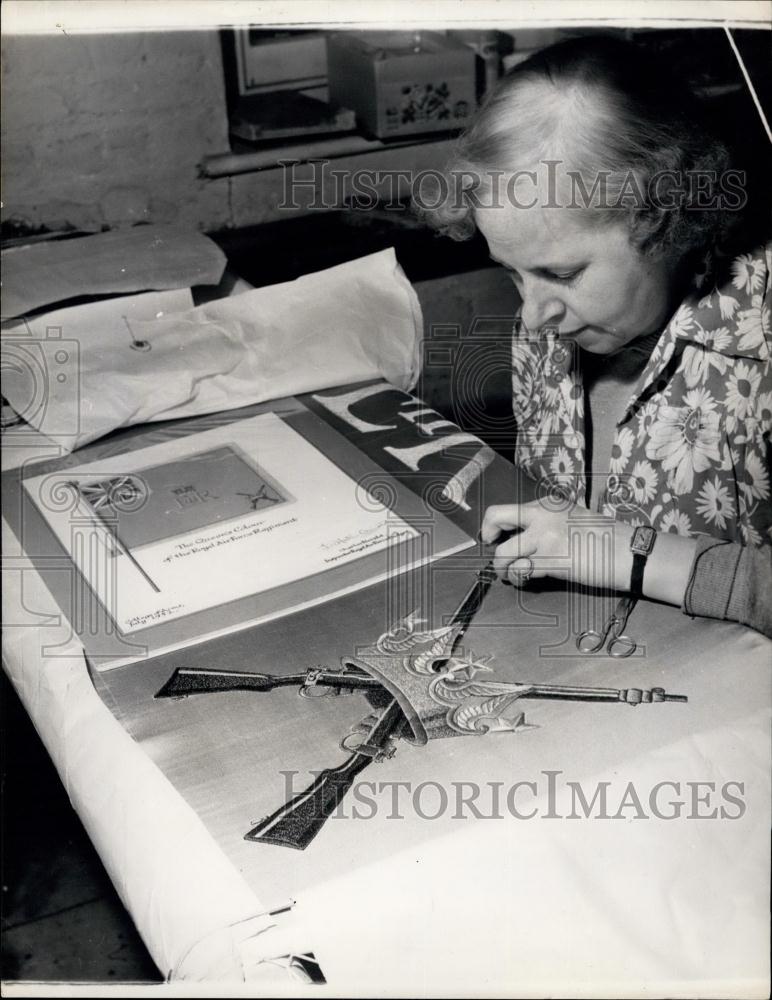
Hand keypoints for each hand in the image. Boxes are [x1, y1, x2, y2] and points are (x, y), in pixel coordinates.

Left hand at [480, 500, 633, 590]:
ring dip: (503, 567)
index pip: (505, 509)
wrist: (626, 552)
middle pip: (495, 518)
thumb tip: (516, 536)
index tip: (493, 537)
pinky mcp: (552, 561)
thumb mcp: (570, 517)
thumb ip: (543, 522)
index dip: (492, 525)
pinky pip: (522, 572)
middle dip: (487, 537)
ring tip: (512, 573)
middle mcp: (542, 516)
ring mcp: (545, 538)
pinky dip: (520, 579)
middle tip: (492, 550)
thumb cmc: (602, 538)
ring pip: (503, 553)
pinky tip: (528, 579)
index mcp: (546, 504)